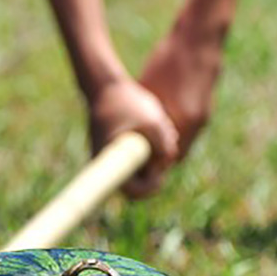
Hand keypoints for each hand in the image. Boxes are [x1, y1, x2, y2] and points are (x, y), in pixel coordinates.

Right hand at [88, 77, 179, 198]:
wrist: (105, 83)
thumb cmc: (127, 101)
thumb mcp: (154, 122)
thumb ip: (166, 145)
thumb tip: (171, 161)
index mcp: (111, 161)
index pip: (132, 192)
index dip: (151, 187)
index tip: (161, 173)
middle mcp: (106, 163)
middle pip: (137, 182)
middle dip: (155, 169)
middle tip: (166, 151)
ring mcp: (109, 155)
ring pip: (137, 168)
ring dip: (154, 156)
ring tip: (161, 133)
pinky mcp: (114, 146)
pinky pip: (134, 156)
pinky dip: (148, 147)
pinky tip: (155, 128)